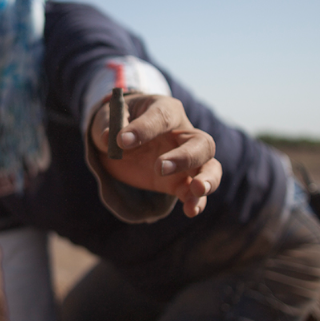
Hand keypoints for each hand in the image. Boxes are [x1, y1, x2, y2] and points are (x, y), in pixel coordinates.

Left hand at [91, 94, 220, 216]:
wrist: (121, 139)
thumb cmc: (120, 121)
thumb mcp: (109, 117)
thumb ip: (110, 125)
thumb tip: (110, 137)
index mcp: (166, 110)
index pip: (162, 118)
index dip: (144, 129)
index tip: (122, 141)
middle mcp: (183, 133)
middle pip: (201, 142)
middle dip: (184, 157)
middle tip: (160, 167)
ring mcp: (185, 159)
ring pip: (210, 166)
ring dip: (207, 178)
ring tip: (197, 190)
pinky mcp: (179, 182)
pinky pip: (193, 192)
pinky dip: (196, 202)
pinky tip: (191, 211)